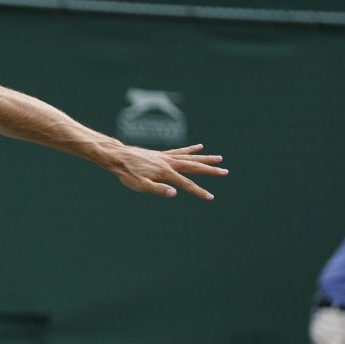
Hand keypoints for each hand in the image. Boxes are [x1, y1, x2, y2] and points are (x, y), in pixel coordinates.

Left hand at [111, 143, 226, 200]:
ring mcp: (167, 157)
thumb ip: (157, 189)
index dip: (199, 192)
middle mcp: (169, 163)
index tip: (211, 197)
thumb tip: (175, 193)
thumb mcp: (140, 185)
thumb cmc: (128, 173)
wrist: (119, 157)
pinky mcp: (162, 154)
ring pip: (190, 157)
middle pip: (194, 167)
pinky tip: (200, 146)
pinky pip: (180, 151)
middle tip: (226, 172)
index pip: (186, 184)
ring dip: (205, 158)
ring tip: (220, 158)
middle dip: (210, 170)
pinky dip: (191, 149)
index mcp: (165, 172)